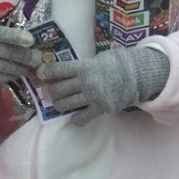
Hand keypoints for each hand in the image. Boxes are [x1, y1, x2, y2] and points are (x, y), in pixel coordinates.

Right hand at [0, 25, 41, 86]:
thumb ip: (1, 36)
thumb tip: (28, 41)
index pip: (1, 34)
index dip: (16, 36)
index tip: (31, 39)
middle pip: (6, 53)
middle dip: (25, 56)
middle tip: (39, 58)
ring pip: (4, 67)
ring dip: (21, 68)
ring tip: (31, 68)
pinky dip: (11, 76)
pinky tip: (18, 74)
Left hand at [39, 47, 169, 125]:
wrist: (137, 75)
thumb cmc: (116, 63)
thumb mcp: (97, 58)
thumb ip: (81, 65)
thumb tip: (63, 70)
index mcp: (83, 66)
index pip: (58, 70)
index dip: (46, 72)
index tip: (41, 74)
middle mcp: (86, 81)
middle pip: (58, 89)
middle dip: (50, 92)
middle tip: (48, 93)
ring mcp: (93, 96)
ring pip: (66, 104)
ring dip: (59, 105)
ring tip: (58, 104)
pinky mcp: (101, 108)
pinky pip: (82, 117)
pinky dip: (76, 119)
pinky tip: (74, 117)